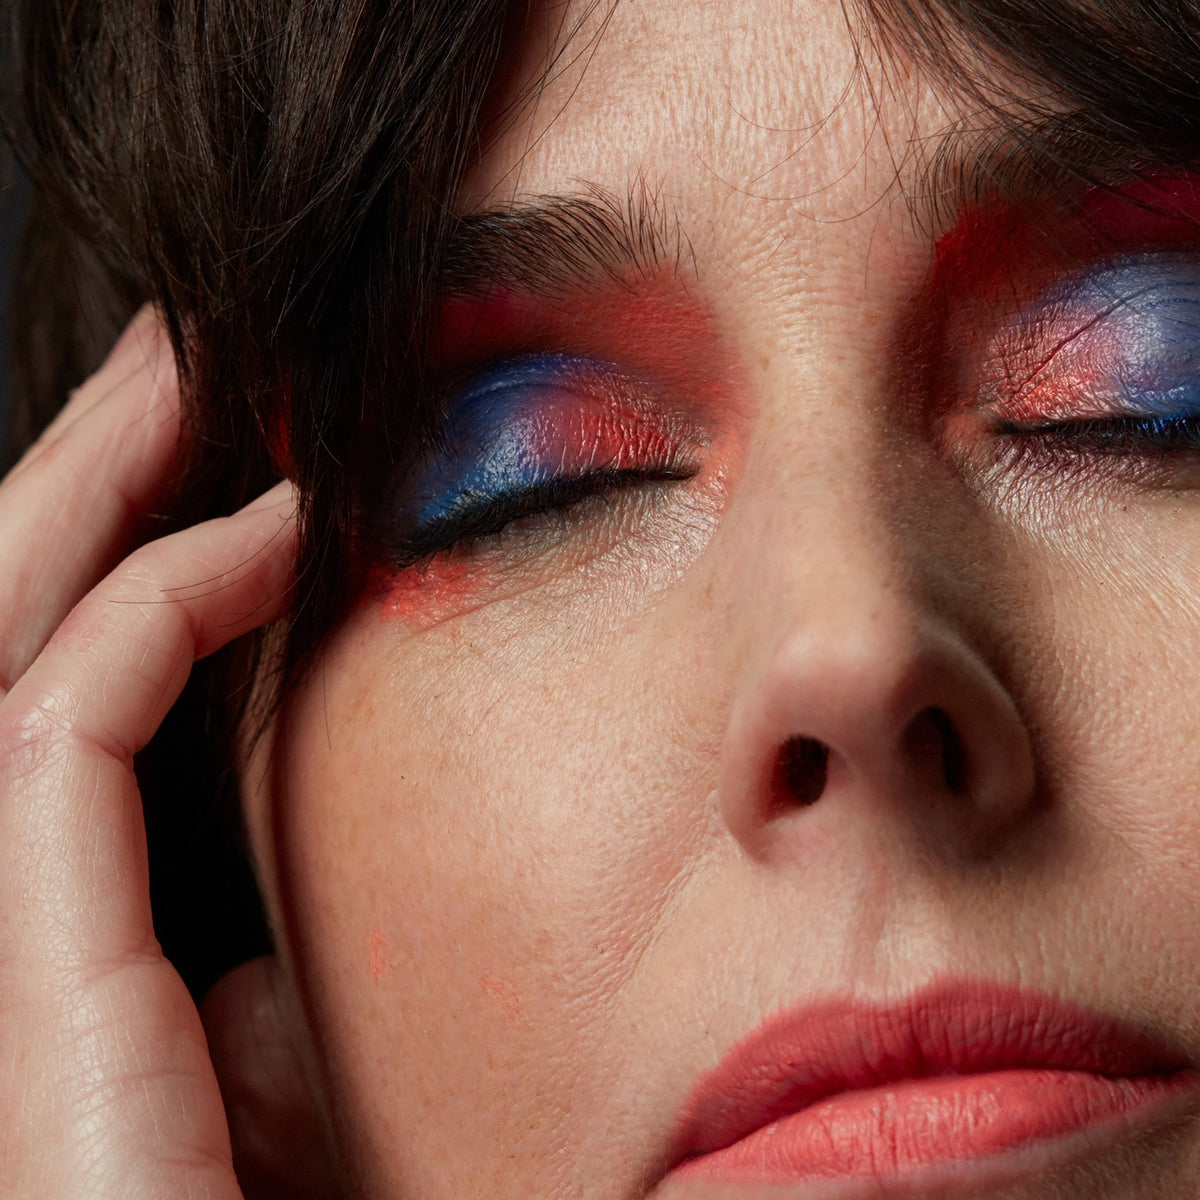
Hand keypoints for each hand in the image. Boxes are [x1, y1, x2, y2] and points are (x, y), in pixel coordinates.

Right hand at [0, 311, 295, 1197]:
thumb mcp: (274, 1044)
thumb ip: (254, 934)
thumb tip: (284, 835)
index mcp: (49, 916)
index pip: (62, 683)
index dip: (125, 551)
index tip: (231, 460)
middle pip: (9, 628)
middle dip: (80, 474)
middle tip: (168, 354)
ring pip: (12, 647)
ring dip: (95, 491)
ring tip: (183, 375)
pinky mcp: (24, 963)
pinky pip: (64, 721)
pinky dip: (160, 605)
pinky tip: (270, 535)